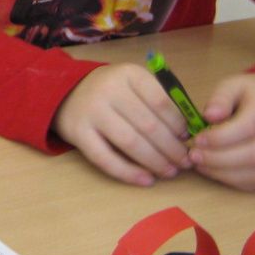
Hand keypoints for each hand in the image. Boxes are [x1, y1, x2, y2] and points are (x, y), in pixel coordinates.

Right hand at [51, 63, 193, 186]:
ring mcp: (92, 112)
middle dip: (171, 148)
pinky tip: (146, 180)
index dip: (178, 123)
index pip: (160, 101)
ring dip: (155, 161)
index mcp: (128, 74)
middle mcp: (109, 90)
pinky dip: (129, 173)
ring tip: (170, 172)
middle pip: (148, 124)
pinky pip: (106, 159)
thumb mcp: (133, 84)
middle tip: (185, 162)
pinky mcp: (78, 134)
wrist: (66, 93)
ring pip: (130, 142)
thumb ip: (157, 100)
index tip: (188, 138)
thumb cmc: (111, 91)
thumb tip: (186, 133)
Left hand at [187, 73, 254, 191]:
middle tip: (194, 154)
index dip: (221, 137)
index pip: (248, 128)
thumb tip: (210, 116)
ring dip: (224, 172)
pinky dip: (233, 181)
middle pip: (254, 154)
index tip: (198, 138)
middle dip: (219, 158)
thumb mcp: (232, 86)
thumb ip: (220, 98)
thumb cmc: (248, 96)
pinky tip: (213, 171)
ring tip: (199, 164)